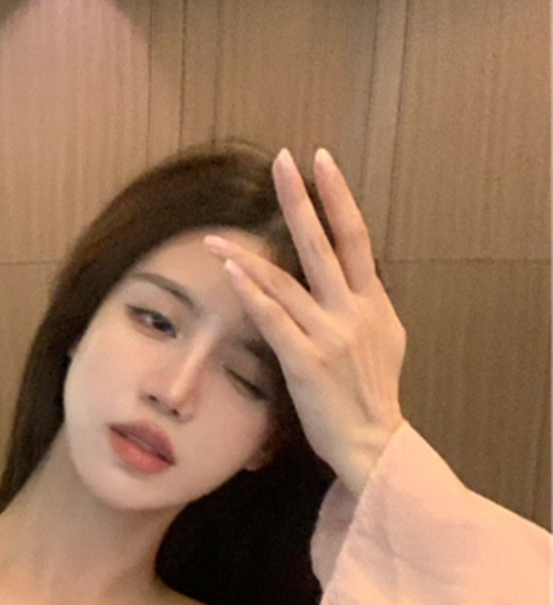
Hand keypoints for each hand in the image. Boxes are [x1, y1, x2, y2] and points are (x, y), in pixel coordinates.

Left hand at [203, 147, 406, 495]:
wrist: (375, 444)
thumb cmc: (372, 397)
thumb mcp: (384, 343)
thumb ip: (365, 308)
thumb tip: (353, 282)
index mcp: (374, 303)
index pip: (356, 237)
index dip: (338, 196)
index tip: (321, 161)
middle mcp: (354, 312)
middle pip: (326, 242)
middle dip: (303, 199)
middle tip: (285, 160)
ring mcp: (329, 336)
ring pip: (287, 281)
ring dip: (250, 255)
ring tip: (219, 235)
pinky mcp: (304, 363)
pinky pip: (273, 320)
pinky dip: (251, 293)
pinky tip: (231, 271)